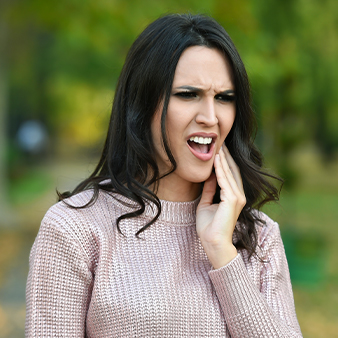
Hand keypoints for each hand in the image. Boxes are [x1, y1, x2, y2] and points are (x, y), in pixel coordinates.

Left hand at [196, 145, 245, 268]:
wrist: (213, 242)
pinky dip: (220, 169)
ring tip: (218, 146)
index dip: (224, 162)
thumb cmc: (209, 227)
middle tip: (220, 142)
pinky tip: (216, 159)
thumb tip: (208, 176)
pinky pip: (225, 180)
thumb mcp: (206, 203)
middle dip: (226, 156)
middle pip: (232, 171)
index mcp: (233, 197)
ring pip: (229, 173)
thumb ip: (209, 190)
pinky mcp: (233, 200)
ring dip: (223, 159)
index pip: (230, 175)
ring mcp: (237, 197)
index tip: (218, 149)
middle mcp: (239, 195)